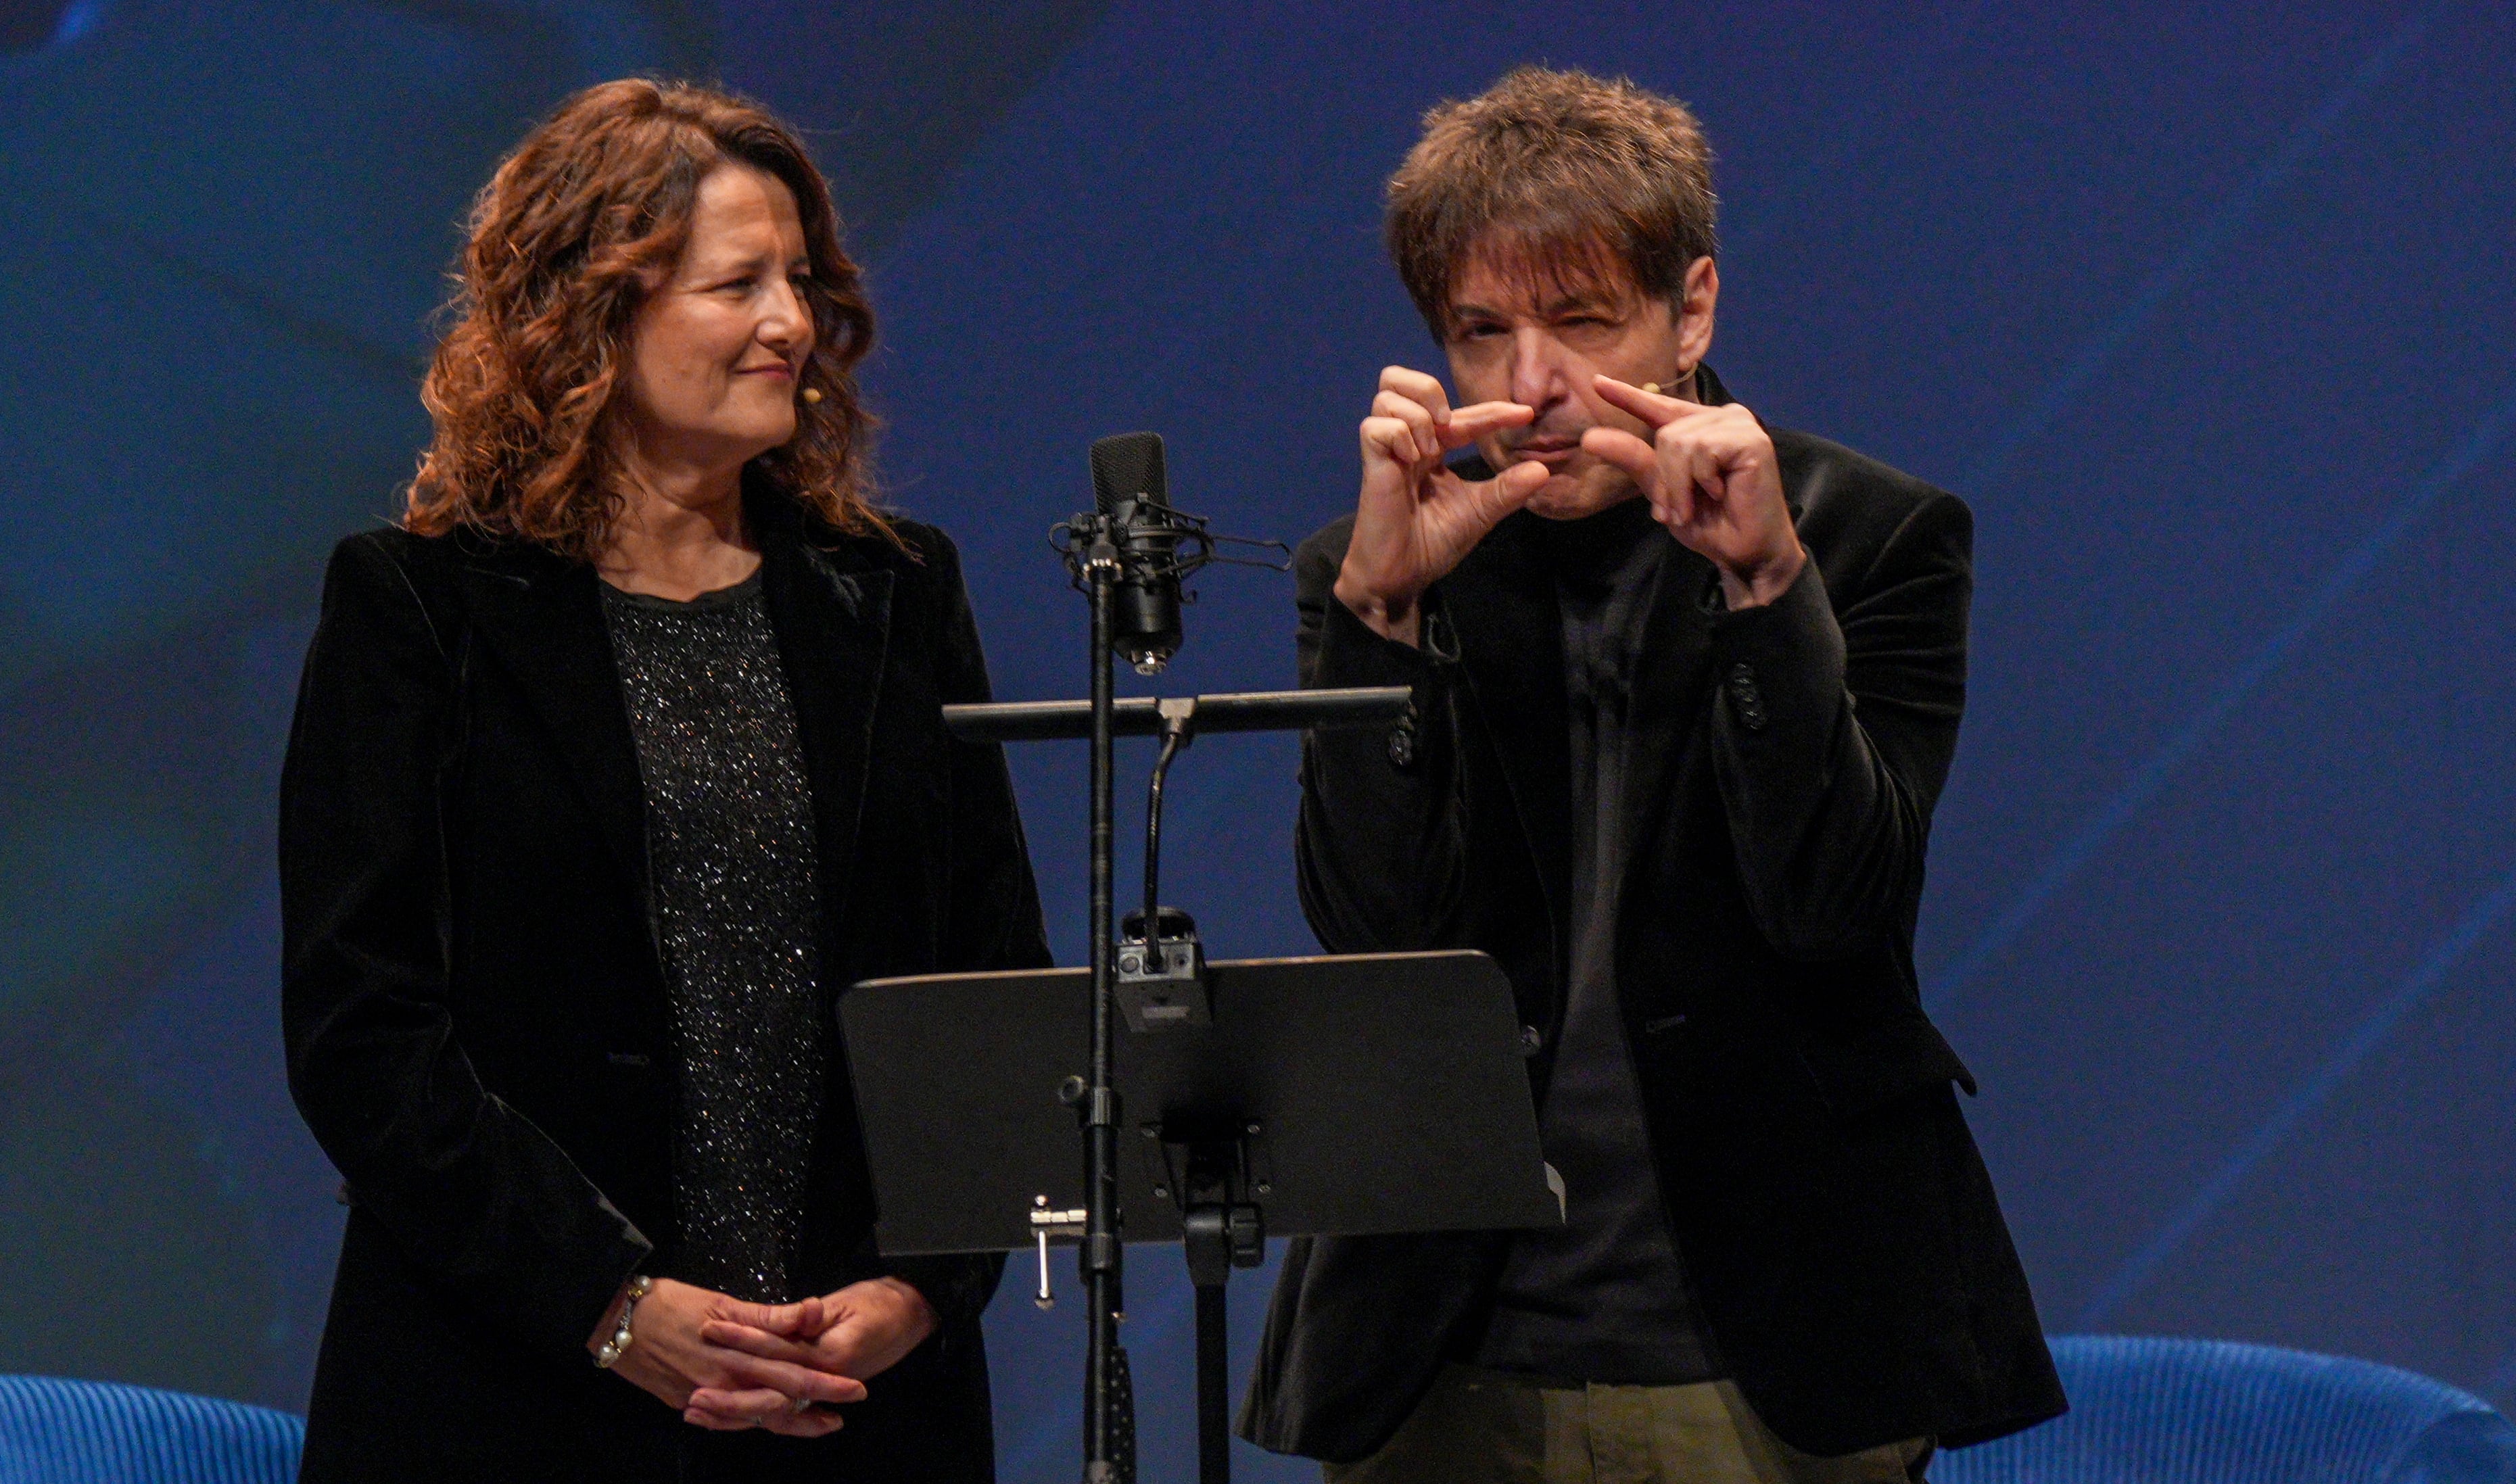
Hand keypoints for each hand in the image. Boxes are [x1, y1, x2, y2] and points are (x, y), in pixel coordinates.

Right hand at [590, 1277, 862, 1438]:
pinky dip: (746, 1422)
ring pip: (753, 1417)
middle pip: (778, 1404)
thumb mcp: (723, 1303)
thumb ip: (769, 1316)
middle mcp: (724, 1383)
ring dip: (787, 1423)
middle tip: (842, 1417)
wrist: (617, 1322)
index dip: (825, 1385)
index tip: (854, 1391)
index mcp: (738, 1356)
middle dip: (813, 1411)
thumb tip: (810, 1314)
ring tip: (817, 1425)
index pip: (792, 1375)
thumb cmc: (671, 1303)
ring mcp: (704, 1397)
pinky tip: (765, 1421)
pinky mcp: (685, 1402)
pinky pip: (724, 1419)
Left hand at [686, 1277, 936, 1431]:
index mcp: (826, 1356)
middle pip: (767, 1394)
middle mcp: (820, 1378)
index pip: (775, 1350)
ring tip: (695, 1414)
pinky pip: (780, 1412)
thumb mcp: (846, 1303)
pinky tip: (722, 1418)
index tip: (709, 1328)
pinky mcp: (815, 1390)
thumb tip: (804, 1311)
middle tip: (692, 1397)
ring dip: (733, 1414)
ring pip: (770, 1411)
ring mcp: (817, 1389)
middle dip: (728, 1397)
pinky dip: (751, 1416)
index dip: (741, 1338)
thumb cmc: (878, 1304)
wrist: (909, 1316)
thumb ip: (814, 1314)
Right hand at [1333, 365, 1553, 644]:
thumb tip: (1543, 469)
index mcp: (1431, 451)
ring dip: (1418, 415)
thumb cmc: (1433, 545)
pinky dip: (1399, 435)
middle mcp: (1407, 443)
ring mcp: (1387, 451)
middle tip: (1450, 422)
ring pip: (1387, 395)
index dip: (1493, 410)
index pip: (1461, 415)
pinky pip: (1376, 426)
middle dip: (1428, 388)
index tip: (1526, 415)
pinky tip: (1413, 460)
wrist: (1403, 576)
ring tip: (1430, 450)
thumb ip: (1507, 489)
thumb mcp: (1479, 512)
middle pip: (1397, 379)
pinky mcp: (1371, 465)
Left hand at [1585, 375, 1804, 607]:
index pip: (1658, 407)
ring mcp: (1738, 425)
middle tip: (1683, 508)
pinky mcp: (1751, 439)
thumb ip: (1633, 460)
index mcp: (1699, 428)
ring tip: (1697, 506)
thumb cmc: (1709, 522)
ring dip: (1681, 485)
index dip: (1627, 396)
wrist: (1746, 552)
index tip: (1597, 382)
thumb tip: (1590, 437)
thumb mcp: (1661, 490)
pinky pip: (1702, 451)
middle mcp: (1720, 418)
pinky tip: (1721, 494)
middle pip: (1666, 433)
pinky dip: (1700, 480)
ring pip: (1679, 441)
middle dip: (1667, 479)